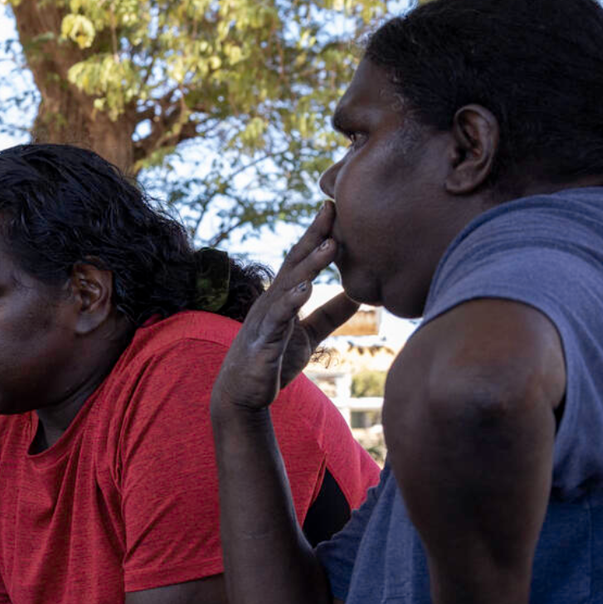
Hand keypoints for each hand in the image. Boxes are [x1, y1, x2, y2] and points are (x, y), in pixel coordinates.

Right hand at [213, 202, 363, 417]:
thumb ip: (331, 314)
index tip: (335, 208)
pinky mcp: (263, 341)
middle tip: (333, 208)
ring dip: (310, 264)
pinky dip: (291, 301)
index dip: (318, 234)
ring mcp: (265, 319)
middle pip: (294, 262)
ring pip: (288, 285)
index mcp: (282, 297)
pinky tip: (306, 289)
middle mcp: (271, 301)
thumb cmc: (272, 362)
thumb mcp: (308, 335)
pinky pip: (277, 318)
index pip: (301, 259)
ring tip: (331, 245)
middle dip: (313, 235)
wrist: (242, 395)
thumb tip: (360, 294)